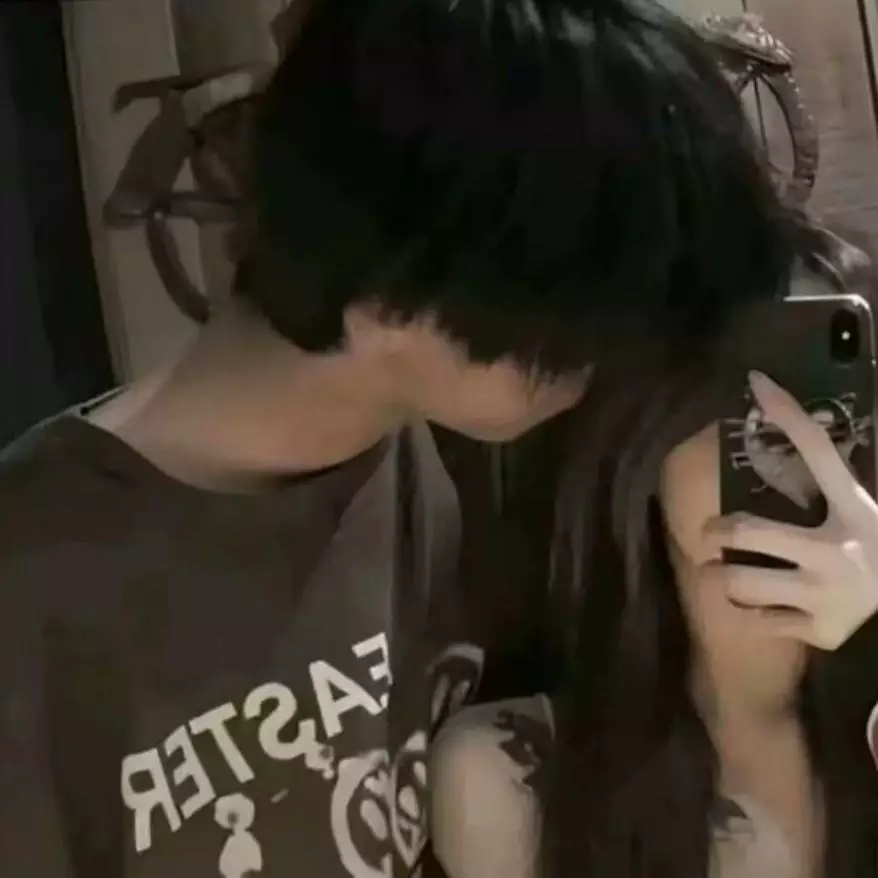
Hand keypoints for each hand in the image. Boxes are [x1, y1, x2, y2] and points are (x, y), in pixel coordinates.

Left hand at [704, 371, 877, 649]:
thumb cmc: (873, 545)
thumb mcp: (857, 501)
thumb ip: (823, 466)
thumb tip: (776, 407)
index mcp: (853, 508)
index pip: (816, 448)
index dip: (786, 412)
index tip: (755, 379)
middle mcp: (837, 551)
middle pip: (744, 533)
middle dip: (714, 533)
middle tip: (710, 534)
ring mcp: (827, 595)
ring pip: (739, 582)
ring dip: (723, 577)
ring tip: (724, 573)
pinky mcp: (822, 631)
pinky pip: (757, 621)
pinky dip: (748, 612)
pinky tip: (757, 604)